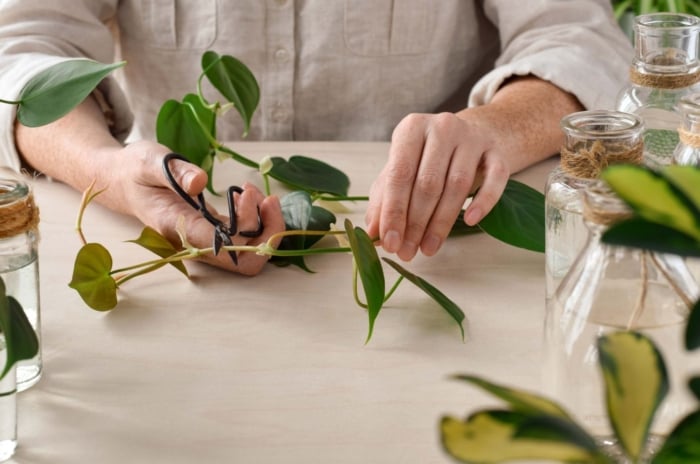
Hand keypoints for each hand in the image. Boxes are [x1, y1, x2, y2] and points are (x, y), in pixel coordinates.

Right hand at [100, 141, 284, 274]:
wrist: (120, 181)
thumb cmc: (133, 170)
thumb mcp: (150, 161)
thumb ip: (175, 171)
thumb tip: (200, 182)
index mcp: (180, 229)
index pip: (228, 248)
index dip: (249, 228)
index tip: (247, 193)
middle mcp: (195, 242)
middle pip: (247, 260)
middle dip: (268, 232)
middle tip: (267, 197)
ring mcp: (205, 240)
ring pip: (250, 252)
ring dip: (265, 225)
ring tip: (255, 190)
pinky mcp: (211, 232)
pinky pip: (244, 238)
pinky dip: (257, 219)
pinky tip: (249, 194)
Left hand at [365, 111, 509, 260]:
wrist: (467, 136)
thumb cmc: (425, 158)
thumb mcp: (400, 172)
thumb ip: (384, 200)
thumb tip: (372, 233)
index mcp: (412, 128)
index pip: (400, 174)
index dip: (393, 212)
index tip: (390, 242)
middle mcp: (443, 127)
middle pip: (428, 183)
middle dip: (415, 223)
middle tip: (408, 252)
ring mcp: (472, 137)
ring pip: (458, 185)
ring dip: (441, 222)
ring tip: (428, 248)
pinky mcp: (496, 151)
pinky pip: (495, 179)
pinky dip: (483, 201)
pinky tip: (470, 221)